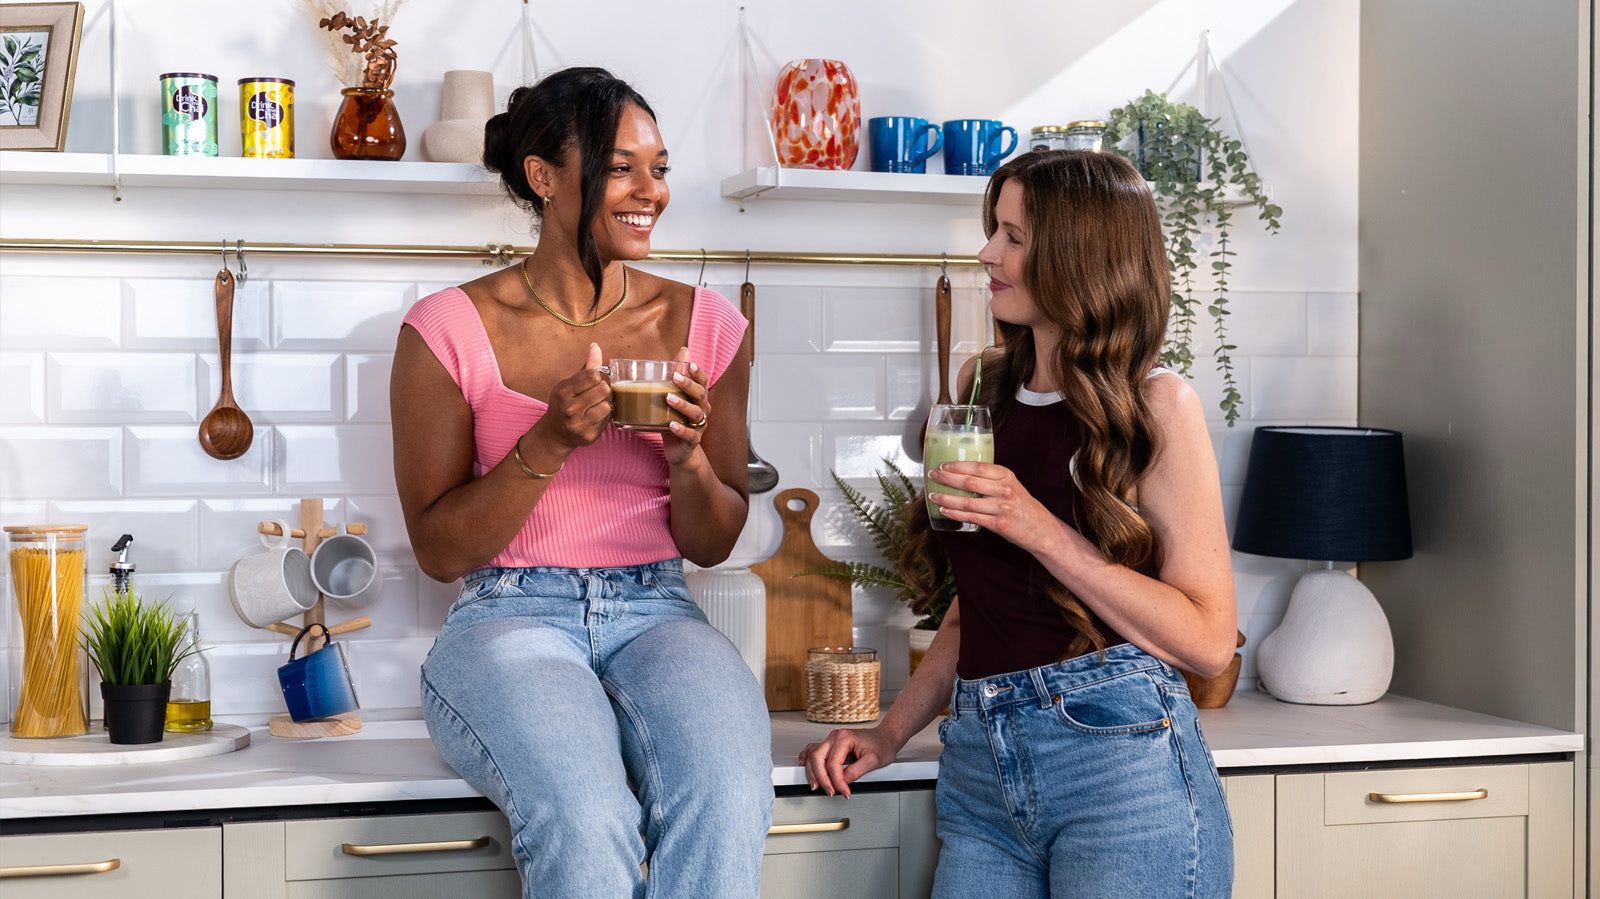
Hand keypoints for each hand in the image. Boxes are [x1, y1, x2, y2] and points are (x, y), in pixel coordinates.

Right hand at [536, 343, 612, 450]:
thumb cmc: (565, 403)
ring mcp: (578, 424)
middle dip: (603, 389)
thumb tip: (596, 346)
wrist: (555, 433)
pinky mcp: (588, 436)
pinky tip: (594, 417)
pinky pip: (607, 420)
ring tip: (595, 405)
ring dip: (604, 404)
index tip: (592, 380)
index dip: (596, 376)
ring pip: (607, 406)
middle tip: (596, 393)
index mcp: (563, 392)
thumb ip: (586, 367)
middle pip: (604, 389)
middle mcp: (569, 409)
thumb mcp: (569, 383)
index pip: (593, 375)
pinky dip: (604, 417)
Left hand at [662, 346, 709, 463]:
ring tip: (668, 398)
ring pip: (696, 413)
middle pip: (701, 395)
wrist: (680, 451)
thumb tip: (683, 350)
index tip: (690, 364)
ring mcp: (698, 426)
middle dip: (689, 385)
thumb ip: (678, 375)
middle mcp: (702, 410)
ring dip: (683, 405)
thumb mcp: (675, 396)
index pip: (703, 382)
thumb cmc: (677, 419)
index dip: (698, 373)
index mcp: (699, 398)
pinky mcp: (691, 441)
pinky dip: (681, 429)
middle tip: (675, 377)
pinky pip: (690, 435)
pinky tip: (671, 425)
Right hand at [799, 725, 899, 797]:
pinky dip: (808, 759)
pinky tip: (804, 765)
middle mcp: (835, 736)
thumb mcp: (873, 761)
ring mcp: (832, 739)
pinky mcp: (831, 744)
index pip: (833, 764)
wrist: (886, 737)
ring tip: (816, 785)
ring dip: (812, 772)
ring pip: (813, 755)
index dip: (837, 781)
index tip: (844, 791)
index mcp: (844, 738)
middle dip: (821, 778)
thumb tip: (843, 782)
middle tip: (830, 791)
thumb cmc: (881, 745)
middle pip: (817, 758)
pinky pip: (814, 750)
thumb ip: (856, 772)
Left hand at [927, 461, 1061, 552]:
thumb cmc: (1022, 506)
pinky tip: (944, 510)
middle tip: (932, 475)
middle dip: (947, 478)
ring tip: (933, 495)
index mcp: (1007, 476)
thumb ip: (992, 479)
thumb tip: (962, 473)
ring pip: (967, 501)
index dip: (958, 465)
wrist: (1041, 529)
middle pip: (970, 482)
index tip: (943, 465)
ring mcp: (1002, 507)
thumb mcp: (1012, 485)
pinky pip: (971, 517)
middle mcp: (1005, 489)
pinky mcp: (998, 524)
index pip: (979, 467)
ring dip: (946, 498)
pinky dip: (955, 513)